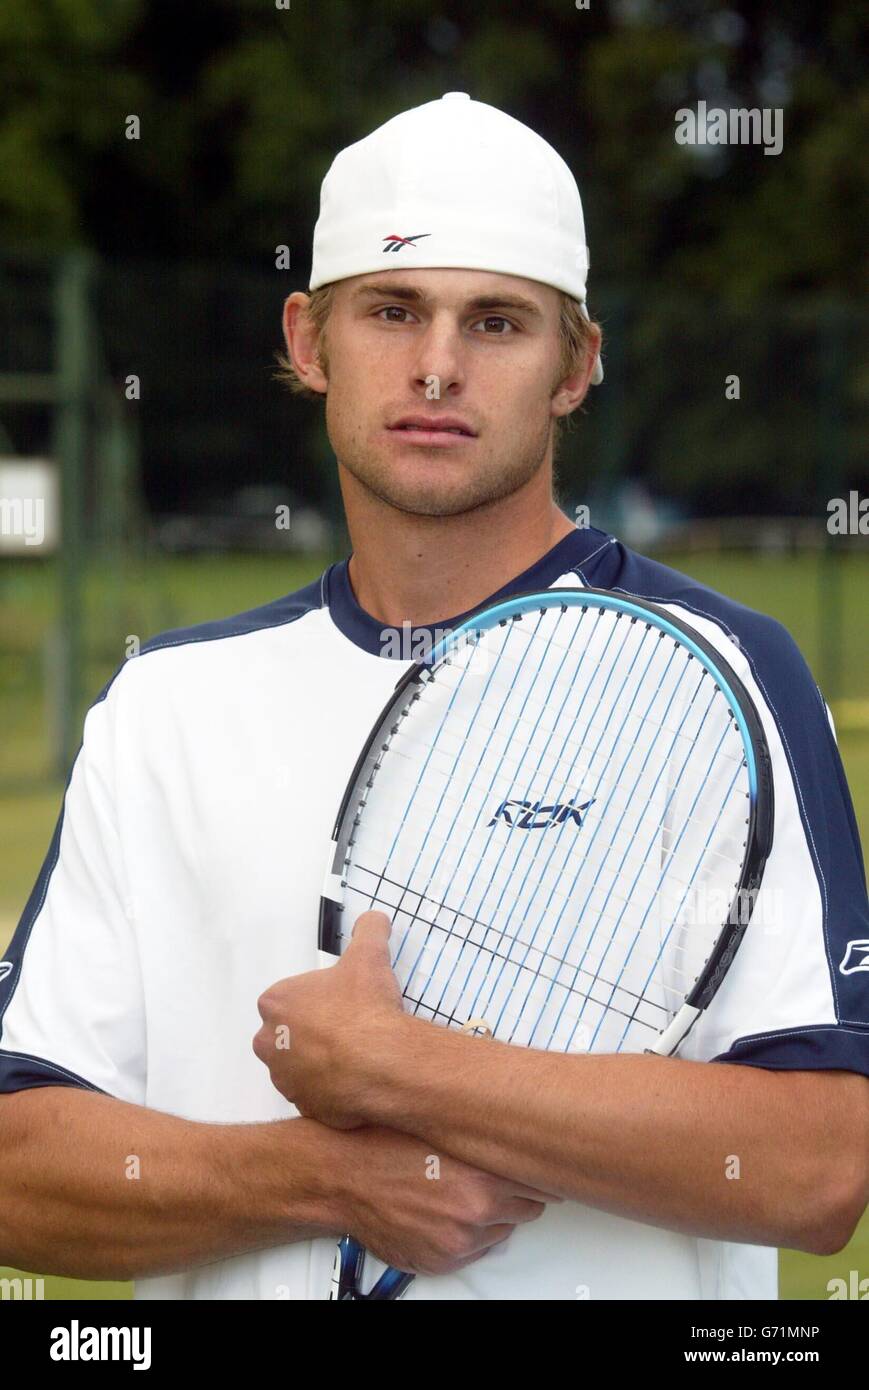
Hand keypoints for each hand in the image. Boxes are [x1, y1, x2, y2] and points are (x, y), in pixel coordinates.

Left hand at [253, 911, 406, 1127]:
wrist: (379, 1063)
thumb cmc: (365, 1008)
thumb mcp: (369, 955)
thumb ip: (368, 930)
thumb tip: (374, 920)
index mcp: (276, 1003)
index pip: (288, 998)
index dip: (316, 1000)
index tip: (340, 1003)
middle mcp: (270, 1042)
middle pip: (287, 1034)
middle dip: (312, 1033)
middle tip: (347, 1030)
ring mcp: (285, 1079)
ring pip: (299, 1067)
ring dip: (320, 1063)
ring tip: (355, 1057)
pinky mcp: (304, 1107)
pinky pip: (316, 1096)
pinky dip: (332, 1091)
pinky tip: (356, 1080)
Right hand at [326, 1126, 554, 1277]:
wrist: (343, 1177)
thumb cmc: (385, 1146)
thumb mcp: (443, 1128)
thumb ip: (483, 1138)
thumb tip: (513, 1136)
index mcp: (484, 1175)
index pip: (541, 1182)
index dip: (539, 1171)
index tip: (542, 1164)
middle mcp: (477, 1211)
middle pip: (529, 1207)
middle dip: (517, 1192)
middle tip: (498, 1176)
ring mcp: (461, 1241)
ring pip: (503, 1230)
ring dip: (493, 1215)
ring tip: (464, 1192)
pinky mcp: (443, 1262)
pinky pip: (476, 1250)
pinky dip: (468, 1235)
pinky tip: (446, 1211)